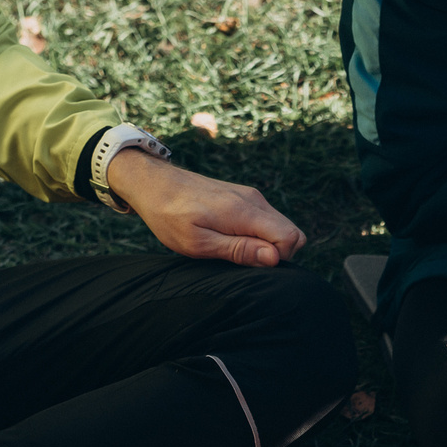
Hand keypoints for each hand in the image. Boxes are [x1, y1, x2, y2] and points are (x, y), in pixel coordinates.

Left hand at [107, 150, 305, 267]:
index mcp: (244, 212)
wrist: (154, 183)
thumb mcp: (199, 243)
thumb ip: (239, 250)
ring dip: (266, 245)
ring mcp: (250, 196)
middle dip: (277, 254)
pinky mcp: (244, 197)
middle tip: (242, 260)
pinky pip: (267, 220)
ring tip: (232, 248)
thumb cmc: (170, 217)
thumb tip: (274, 258)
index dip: (278, 260)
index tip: (250, 263)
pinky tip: (230, 237)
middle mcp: (254, 200)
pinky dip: (258, 234)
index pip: (290, 238)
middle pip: (292, 233)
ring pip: (281, 227)